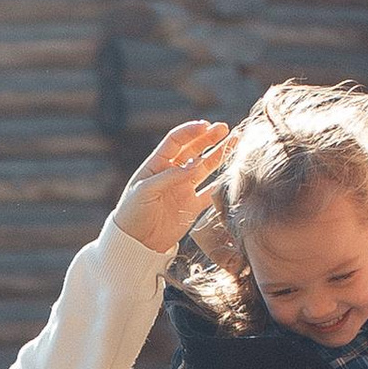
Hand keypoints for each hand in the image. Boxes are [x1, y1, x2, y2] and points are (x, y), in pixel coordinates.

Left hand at [112, 120, 232, 255]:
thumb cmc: (132, 213)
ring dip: (219, 154)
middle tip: (225, 128)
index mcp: (157, 164)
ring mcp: (183, 189)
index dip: (191, 132)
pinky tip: (233, 172)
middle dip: (209, 138)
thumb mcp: (144, 191)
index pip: (176, 141)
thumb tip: (195, 165)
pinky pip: (210, 191)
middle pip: (194, 150)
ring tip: (235, 141)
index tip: (206, 126)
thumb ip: (169, 177)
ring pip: (205, 167)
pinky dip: (222, 182)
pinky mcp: (192, 206)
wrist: (135, 243)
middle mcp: (172, 173)